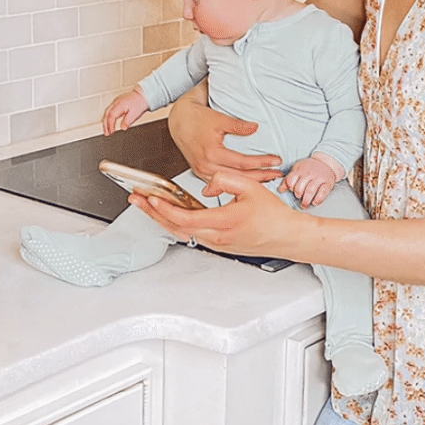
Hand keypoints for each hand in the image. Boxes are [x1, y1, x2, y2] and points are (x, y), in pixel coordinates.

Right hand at [103, 88, 148, 134]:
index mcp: (120, 104)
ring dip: (106, 121)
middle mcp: (116, 102)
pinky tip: (110, 123)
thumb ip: (128, 121)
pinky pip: (110, 110)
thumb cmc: (140, 103)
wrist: (143, 95)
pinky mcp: (117, 103)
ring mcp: (116, 102)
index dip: (110, 124)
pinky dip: (109, 117)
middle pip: (107, 114)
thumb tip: (123, 128)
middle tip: (106, 133)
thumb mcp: (136, 114)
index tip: (111, 132)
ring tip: (107, 130)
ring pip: (107, 112)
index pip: (112, 115)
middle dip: (105, 124)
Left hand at [129, 170, 300, 258]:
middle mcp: (217, 237)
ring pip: (181, 232)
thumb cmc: (273, 215)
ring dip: (162, 218)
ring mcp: (217, 243)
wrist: (287, 236)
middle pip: (175, 228)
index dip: (165, 208)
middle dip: (153, 213)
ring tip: (147, 205)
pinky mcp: (219, 244)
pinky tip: (169, 213)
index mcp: (224, 222)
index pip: (185, 218)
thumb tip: (205, 187)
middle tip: (136, 200)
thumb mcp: (251, 187)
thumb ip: (225, 180)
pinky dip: (176, 223)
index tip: (152, 197)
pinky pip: (191, 234)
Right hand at [167, 85, 282, 182]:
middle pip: (239, 176)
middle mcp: (206, 166)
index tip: (277, 160)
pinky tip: (248, 180)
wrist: (178, 120)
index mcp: (211, 153)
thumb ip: (238, 125)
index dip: (262, 162)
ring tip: (269, 178)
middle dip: (261, 176)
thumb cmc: (197, 118)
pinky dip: (237, 181)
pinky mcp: (200, 172)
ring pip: (231, 181)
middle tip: (279, 174)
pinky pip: (222, 181)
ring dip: (251, 181)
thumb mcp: (219, 118)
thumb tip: (255, 128)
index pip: (243, 162)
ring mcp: (202, 171)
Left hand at [280, 157, 335, 207]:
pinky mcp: (328, 183)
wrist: (326, 162)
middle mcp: (310, 173)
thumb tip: (280, 190)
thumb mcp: (297, 169)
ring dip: (306, 199)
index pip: (291, 179)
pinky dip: (318, 199)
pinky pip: (323, 192)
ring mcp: (319, 177)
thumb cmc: (309, 168)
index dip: (290, 187)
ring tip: (304, 204)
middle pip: (300, 186)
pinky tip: (314, 202)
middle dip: (298, 194)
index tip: (291, 190)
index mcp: (300, 169)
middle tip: (298, 198)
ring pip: (310, 190)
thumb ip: (288, 179)